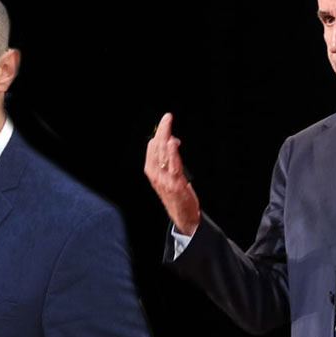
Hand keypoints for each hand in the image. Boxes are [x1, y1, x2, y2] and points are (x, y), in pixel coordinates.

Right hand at [144, 113, 200, 234]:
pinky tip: (174, 143)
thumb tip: (173, 142)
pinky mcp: (176, 185)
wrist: (183, 218)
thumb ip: (169, 161)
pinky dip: (173, 153)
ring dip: (166, 136)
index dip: (158, 134)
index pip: (152, 148)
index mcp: (152, 173)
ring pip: (163, 154)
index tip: (165, 122)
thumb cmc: (177, 198)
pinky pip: (173, 166)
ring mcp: (165, 180)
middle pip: (156, 148)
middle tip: (167, 117)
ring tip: (168, 123)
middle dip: (161, 130)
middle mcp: (156, 175)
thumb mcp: (169, 178)